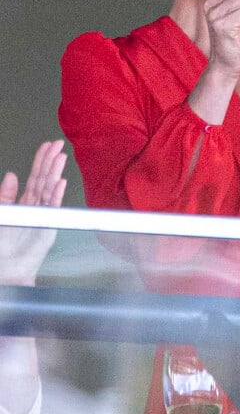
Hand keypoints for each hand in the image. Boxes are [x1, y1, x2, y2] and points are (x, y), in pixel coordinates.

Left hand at [0, 140, 66, 284]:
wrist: (7, 268)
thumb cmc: (3, 246)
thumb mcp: (2, 214)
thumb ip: (6, 195)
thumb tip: (12, 175)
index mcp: (26, 201)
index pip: (35, 176)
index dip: (40, 160)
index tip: (47, 146)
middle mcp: (37, 205)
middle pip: (45, 179)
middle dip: (51, 161)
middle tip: (58, 144)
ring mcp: (44, 214)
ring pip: (50, 189)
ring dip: (55, 172)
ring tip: (60, 157)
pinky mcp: (48, 226)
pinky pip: (52, 207)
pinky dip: (57, 194)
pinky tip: (61, 182)